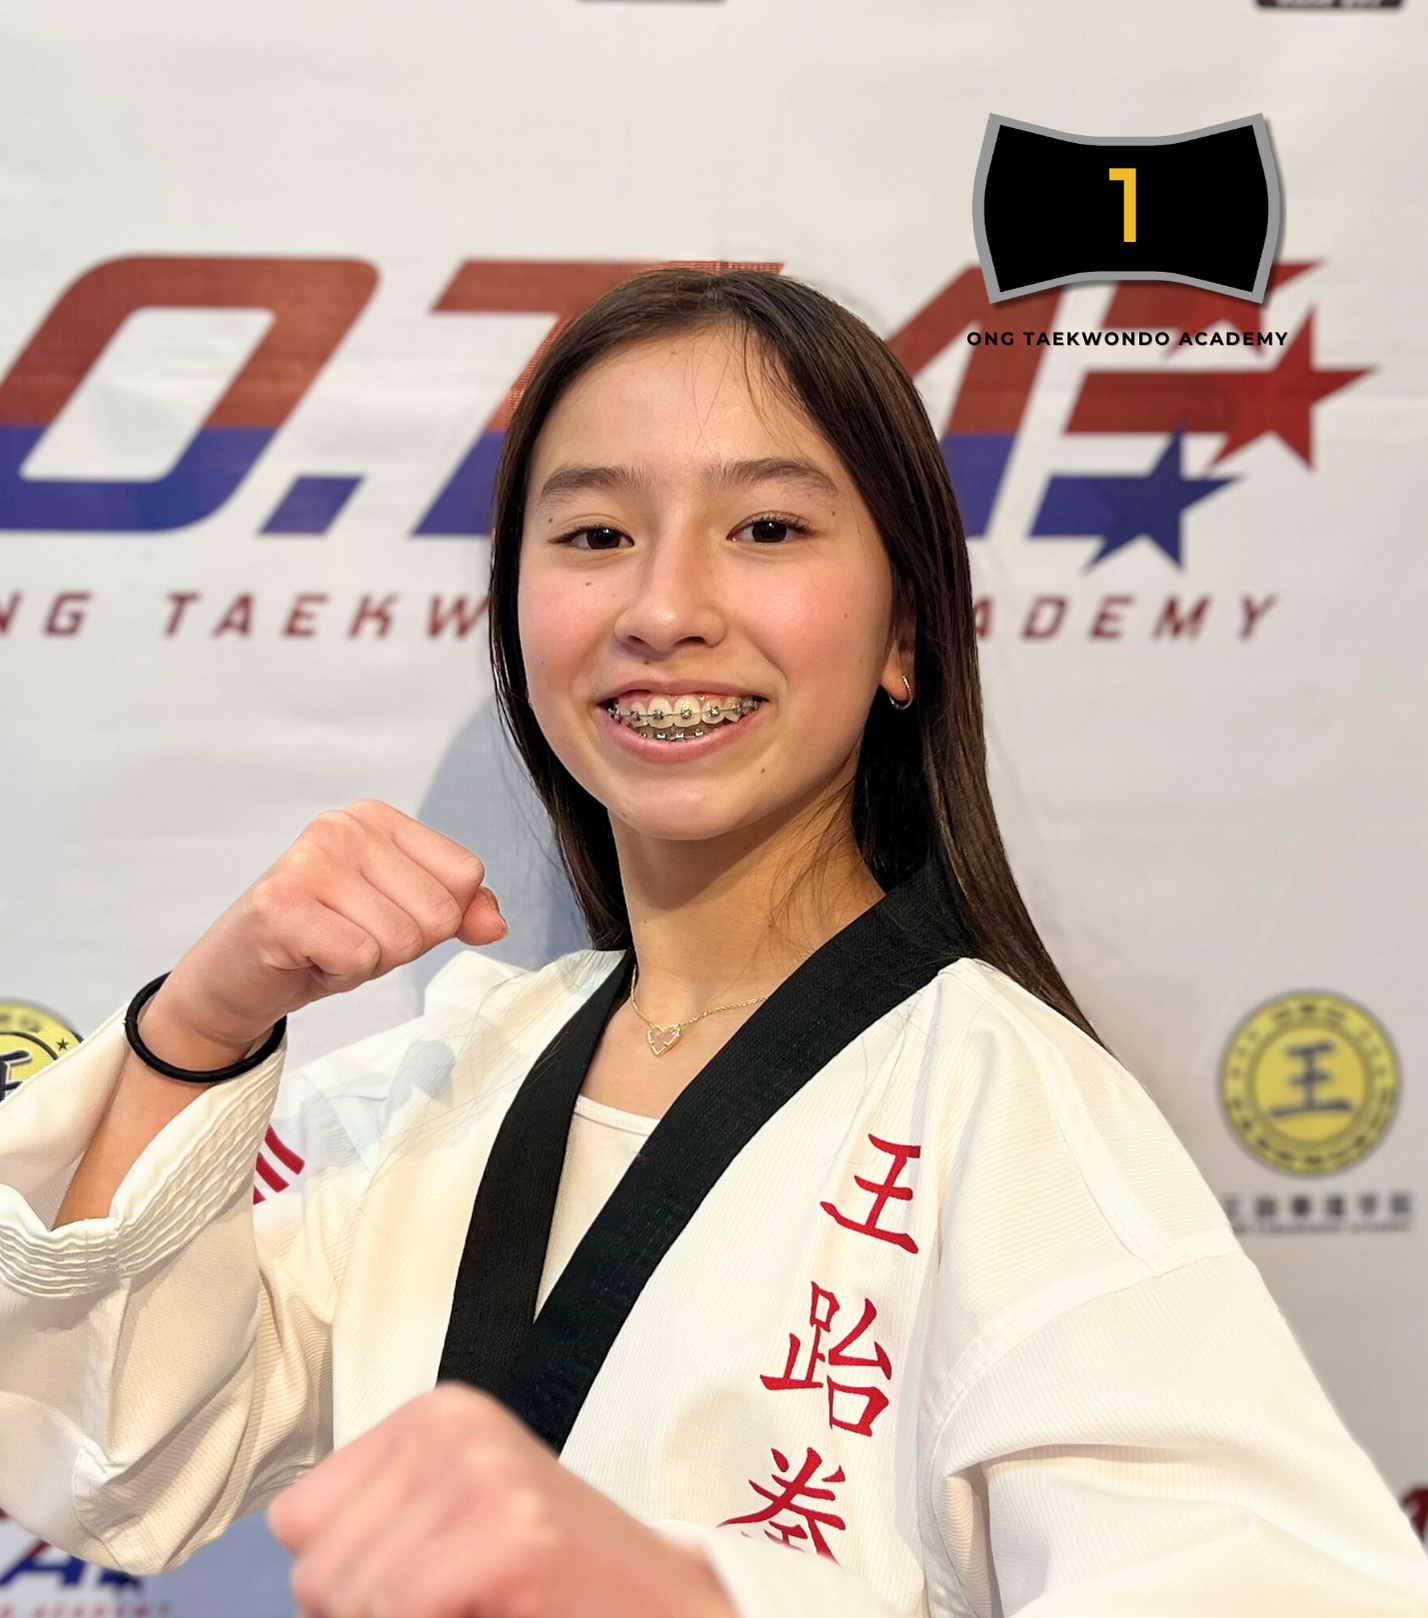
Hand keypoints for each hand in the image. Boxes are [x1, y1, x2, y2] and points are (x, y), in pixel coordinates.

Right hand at [145, 802, 506, 1062]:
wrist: (239, 976)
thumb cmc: (324, 938)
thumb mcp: (403, 918)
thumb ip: (459, 910)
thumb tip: (495, 923)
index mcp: (378, 818)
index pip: (466, 874)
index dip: (437, 917)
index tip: (383, 916)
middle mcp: (343, 826)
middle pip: (439, 911)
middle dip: (403, 946)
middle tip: (351, 938)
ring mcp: (308, 862)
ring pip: (401, 939)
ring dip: (369, 963)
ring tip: (328, 947)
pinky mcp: (281, 907)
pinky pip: (360, 958)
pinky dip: (340, 975)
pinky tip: (309, 959)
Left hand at [267, 1385, 735, 1617]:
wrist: (664, 1602)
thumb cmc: (553, 1577)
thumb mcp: (453, 1519)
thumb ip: (375, 1531)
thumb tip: (304, 1586)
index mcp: (432, 1414)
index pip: (297, 1521)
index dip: (340, 1582)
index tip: (411, 1591)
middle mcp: (451, 1426)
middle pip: (317, 1573)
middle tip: (453, 1605)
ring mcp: (483, 1474)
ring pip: (351, 1601)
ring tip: (476, 1606)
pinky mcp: (509, 1535)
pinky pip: (403, 1612)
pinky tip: (495, 1610)